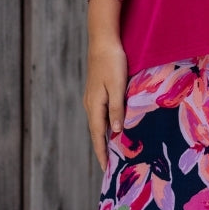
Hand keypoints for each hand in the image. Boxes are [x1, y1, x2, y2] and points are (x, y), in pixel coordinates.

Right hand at [83, 38, 127, 171]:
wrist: (103, 41)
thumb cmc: (112, 62)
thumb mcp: (118, 86)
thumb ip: (117, 108)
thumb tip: (116, 131)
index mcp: (95, 105)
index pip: (98, 135)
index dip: (101, 151)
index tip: (105, 168)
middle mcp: (91, 104)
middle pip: (96, 131)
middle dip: (101, 148)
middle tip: (108, 165)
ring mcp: (92, 97)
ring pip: (98, 122)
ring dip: (103, 136)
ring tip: (111, 149)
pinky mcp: (96, 90)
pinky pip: (100, 113)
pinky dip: (105, 123)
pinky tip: (112, 125)